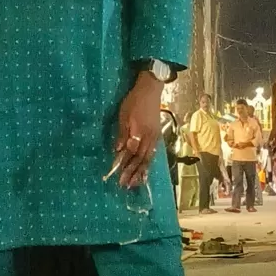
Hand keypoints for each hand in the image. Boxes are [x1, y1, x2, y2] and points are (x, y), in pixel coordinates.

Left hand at [114, 71, 163, 189]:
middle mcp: (149, 137)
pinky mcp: (157, 135)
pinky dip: (148, 164)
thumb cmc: (134, 101)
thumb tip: (118, 151)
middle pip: (141, 159)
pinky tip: (145, 170)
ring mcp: (155, 137)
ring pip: (148, 158)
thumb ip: (122, 134)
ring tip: (136, 183)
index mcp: (140, 132)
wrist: (151, 89)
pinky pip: (153, 153)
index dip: (124, 165)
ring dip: (141, 172)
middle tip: (126, 186)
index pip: (131, 153)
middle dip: (133, 173)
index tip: (118, 176)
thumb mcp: (124, 116)